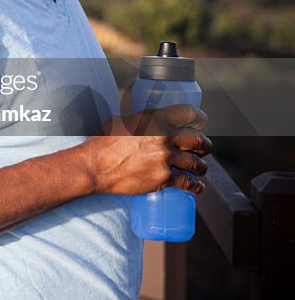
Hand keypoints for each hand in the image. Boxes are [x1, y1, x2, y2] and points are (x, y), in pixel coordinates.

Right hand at [87, 104, 212, 195]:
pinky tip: (197, 186)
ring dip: (201, 167)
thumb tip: (146, 122)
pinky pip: (189, 182)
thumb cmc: (102, 143)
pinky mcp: (163, 178)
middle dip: (204, 145)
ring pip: (197, 163)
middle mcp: (164, 136)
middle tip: (203, 148)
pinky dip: (196, 186)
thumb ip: (139, 121)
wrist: (94, 167)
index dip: (199, 118)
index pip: (189, 113)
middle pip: (198, 140)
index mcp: (154, 119)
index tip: (201, 122)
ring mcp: (165, 158)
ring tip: (199, 168)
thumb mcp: (121, 122)